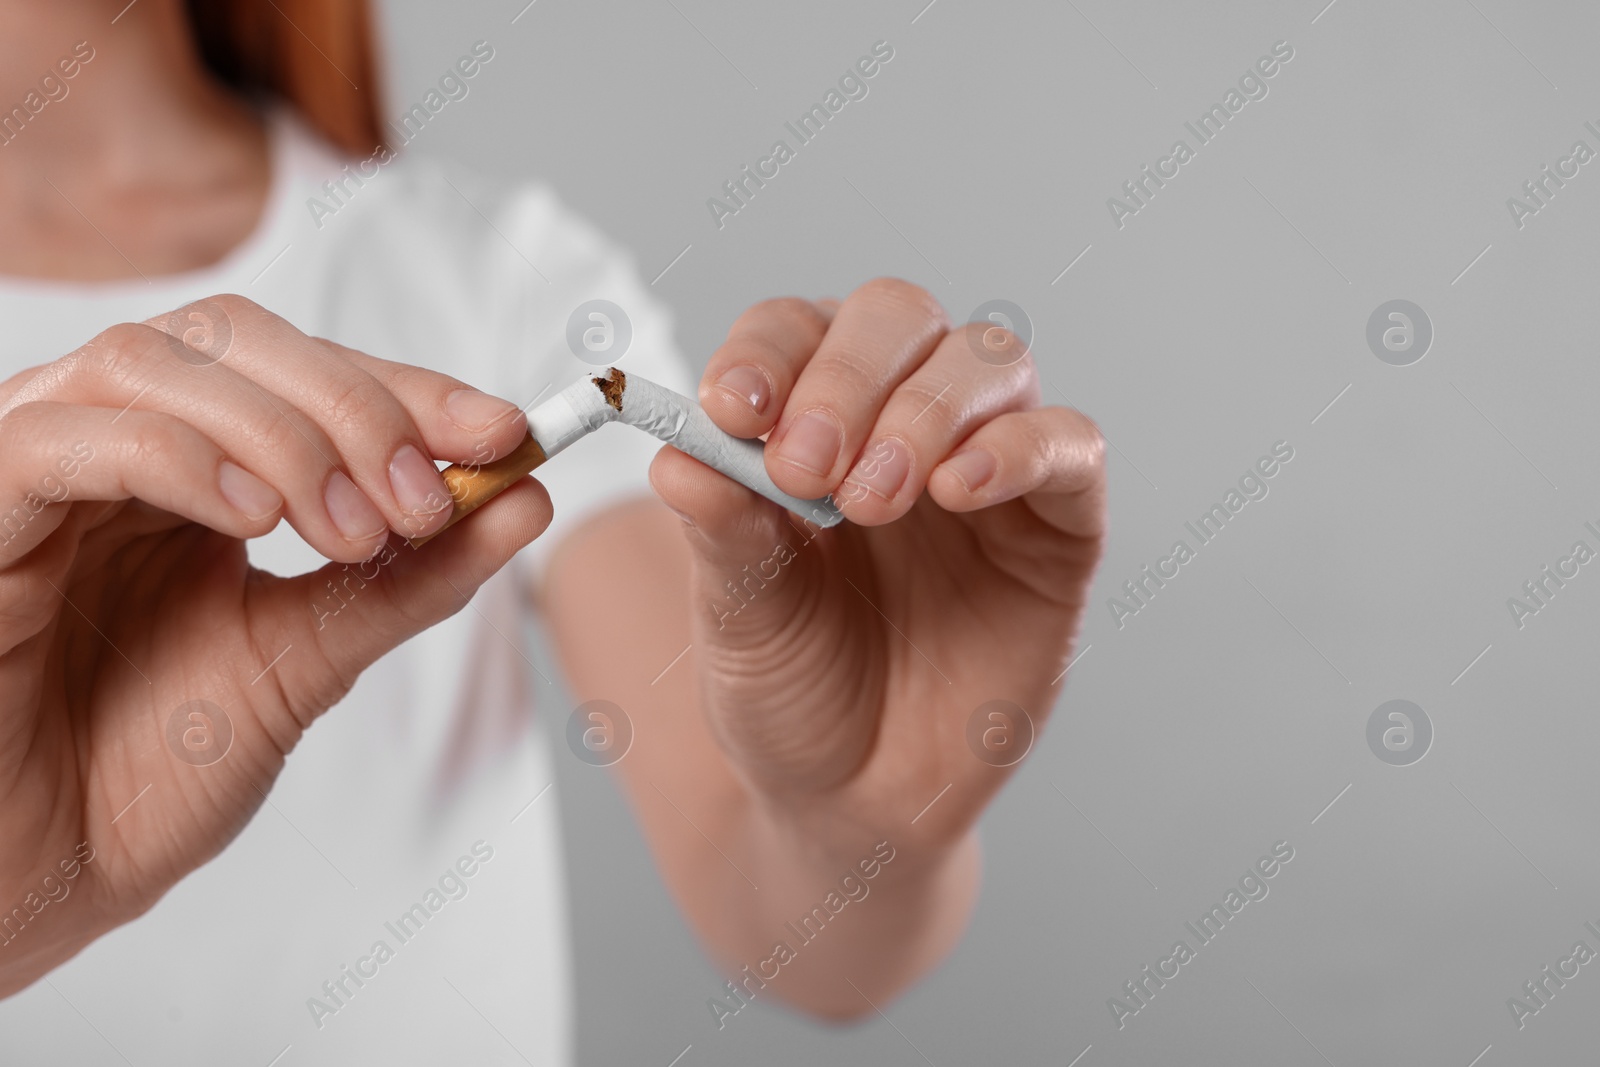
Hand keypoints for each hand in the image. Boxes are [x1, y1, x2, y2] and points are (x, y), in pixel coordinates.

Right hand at [0, 295, 546, 993]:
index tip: (507, 432)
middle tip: (425, 498)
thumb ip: (409, 575)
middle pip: (232, 338)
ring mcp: (35, 471)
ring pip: (153, 366)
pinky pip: (60, 440)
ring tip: (350, 531)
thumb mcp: (311, 656)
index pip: (303, 368)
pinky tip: (250, 520)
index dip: (409, 388)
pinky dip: (175, 458)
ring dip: (281, 433)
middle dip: (355, 404)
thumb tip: (527, 497)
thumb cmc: (148, 772)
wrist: (41, 878)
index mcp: (189, 466)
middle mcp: (109, 444)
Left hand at [648, 278, 1104, 853]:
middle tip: (805, 468)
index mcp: (813, 420)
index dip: (767, 351)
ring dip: (924, 410)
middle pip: (898, 317)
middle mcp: (903, 422)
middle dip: (847, 376)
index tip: (730, 408)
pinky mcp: (1059, 527)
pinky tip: (958, 489)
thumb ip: (720, 528)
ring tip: (872, 498)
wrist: (855, 800)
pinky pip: (1068, 447)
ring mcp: (988, 469)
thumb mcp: (735, 613)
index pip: (797, 328)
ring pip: (987, 361)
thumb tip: (680, 452)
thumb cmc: (791, 691)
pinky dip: (1019, 448)